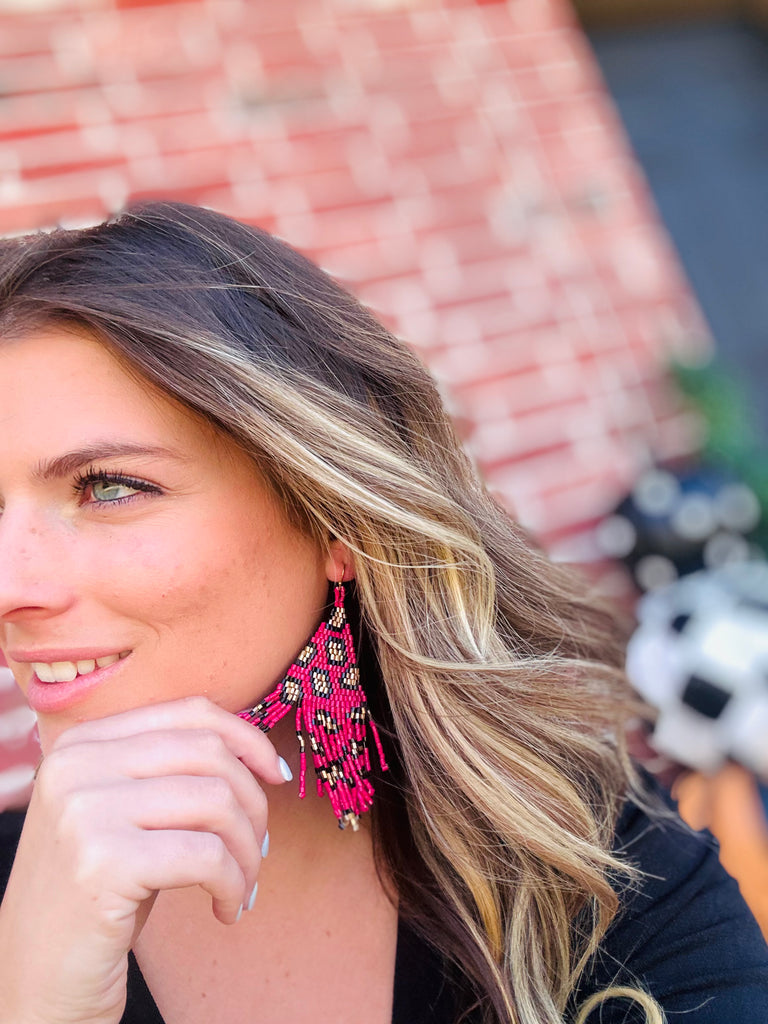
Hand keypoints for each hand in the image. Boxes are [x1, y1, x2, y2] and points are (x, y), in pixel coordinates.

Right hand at [0, 696, 288, 1023]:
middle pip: (209, 754)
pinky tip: (226, 910)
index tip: (276, 776)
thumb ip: (169, 772)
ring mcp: (84, 812)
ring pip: (215, 802)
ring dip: (247, 851)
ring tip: (243, 885)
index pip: (189, 713)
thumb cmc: (97, 896)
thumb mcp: (125, 815)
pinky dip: (234, 885)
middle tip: (257, 850)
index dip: (246, 740)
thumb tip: (258, 755)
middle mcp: (76, 766)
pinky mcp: (103, 863)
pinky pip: (207, 857)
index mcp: (81, 743)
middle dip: (253, 803)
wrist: (36, 978)